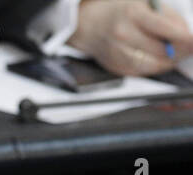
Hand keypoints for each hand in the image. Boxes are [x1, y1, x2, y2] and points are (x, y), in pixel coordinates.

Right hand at [70, 0, 192, 75]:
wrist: (88, 24)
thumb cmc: (118, 11)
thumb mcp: (144, 3)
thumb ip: (165, 16)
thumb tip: (184, 33)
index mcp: (132, 14)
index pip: (165, 29)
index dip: (184, 38)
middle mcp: (123, 34)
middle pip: (160, 50)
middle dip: (180, 51)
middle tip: (190, 48)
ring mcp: (117, 52)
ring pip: (151, 65)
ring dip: (168, 62)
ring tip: (176, 56)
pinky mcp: (115, 66)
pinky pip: (141, 72)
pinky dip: (154, 67)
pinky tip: (159, 60)